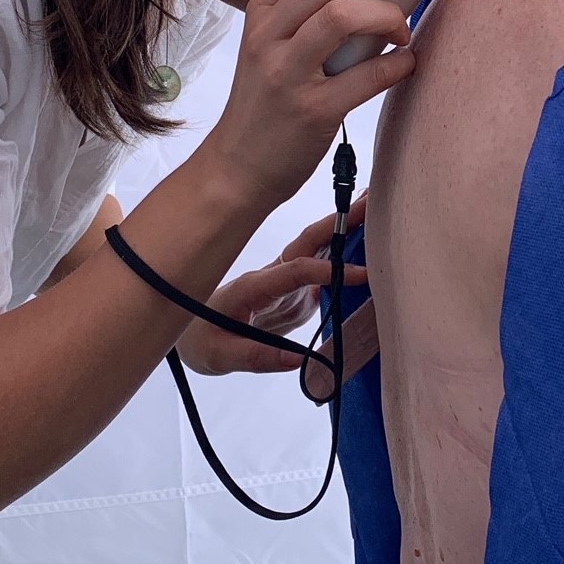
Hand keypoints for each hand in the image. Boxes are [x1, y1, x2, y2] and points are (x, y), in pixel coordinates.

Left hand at [176, 193, 370, 377]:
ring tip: (377, 213)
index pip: (294, 272)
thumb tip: (302, 360)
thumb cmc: (199, 341)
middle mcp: (271, 277)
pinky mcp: (291, 295)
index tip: (361, 275)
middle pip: (308, 243)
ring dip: (345, 232)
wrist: (187, 332)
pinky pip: (320, 272)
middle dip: (339, 222)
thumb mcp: (219, 356)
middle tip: (371, 203)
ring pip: (317, 251)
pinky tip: (365, 246)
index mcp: (253, 286)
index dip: (327, 270)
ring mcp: (283, 284)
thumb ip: (257, 357)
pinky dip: (343, 255)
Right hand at [202, 0, 438, 208]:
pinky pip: (366, 76)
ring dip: (390, 15)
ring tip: (406, 30)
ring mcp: (286, 72)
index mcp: (263, 10)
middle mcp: (269, 34)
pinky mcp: (310, 111)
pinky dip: (397, 65)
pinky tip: (408, 64)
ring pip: (342, 16)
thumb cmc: (269, 103)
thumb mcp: (274, 46)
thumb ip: (313, 12)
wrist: (237, 167)